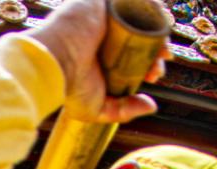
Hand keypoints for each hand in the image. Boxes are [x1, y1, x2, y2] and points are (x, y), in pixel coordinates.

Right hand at [27, 0, 171, 124]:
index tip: (154, 74)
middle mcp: (103, 34)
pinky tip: (158, 20)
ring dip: (157, 27)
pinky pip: (131, 0)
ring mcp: (104, 16)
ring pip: (139, 16)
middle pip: (140, 34)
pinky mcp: (101, 2)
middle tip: (162, 61)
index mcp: (102, 56)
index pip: (132, 55)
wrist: (53, 63)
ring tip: (163, 45)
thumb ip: (123, 110)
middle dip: (157, 48)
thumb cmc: (68, 87)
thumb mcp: (97, 108)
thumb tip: (152, 106)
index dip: (150, 63)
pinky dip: (148, 6)